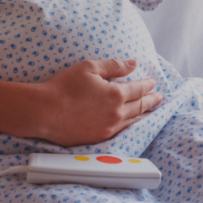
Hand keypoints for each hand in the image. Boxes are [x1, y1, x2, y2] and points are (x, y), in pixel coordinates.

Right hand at [35, 59, 162, 146]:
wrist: (43, 111)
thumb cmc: (64, 86)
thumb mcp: (89, 68)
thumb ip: (114, 66)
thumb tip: (134, 64)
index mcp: (116, 94)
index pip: (139, 89)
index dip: (147, 85)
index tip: (153, 83)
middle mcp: (116, 114)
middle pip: (140, 106)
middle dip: (151, 101)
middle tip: (159, 98)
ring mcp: (108, 128)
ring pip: (133, 121)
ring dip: (144, 114)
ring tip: (151, 111)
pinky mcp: (98, 138)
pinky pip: (121, 132)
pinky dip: (130, 126)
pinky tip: (131, 124)